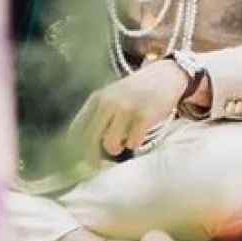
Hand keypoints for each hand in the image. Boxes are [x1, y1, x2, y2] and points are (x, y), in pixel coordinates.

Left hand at [71, 59, 188, 158]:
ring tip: (124, 143)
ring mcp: (126, 108)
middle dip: (92, 158)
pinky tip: (138, 136)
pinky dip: (135, 143)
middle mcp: (108, 102)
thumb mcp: (112, 96)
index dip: (75, 149)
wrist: (166, 74)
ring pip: (110, 143)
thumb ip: (98, 115)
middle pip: (89, 139)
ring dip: (116, 148)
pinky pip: (132, 141)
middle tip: (98, 166)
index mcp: (97, 98)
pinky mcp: (144, 115)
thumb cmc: (137, 90)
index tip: (79, 161)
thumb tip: (83, 147)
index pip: (76, 130)